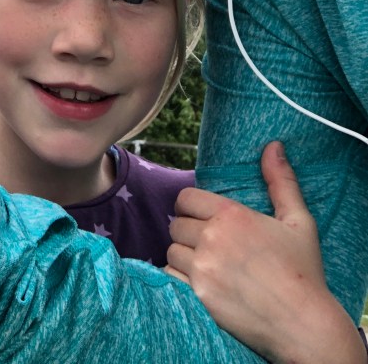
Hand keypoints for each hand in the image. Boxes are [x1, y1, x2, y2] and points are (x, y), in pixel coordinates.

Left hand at [166, 141, 365, 363]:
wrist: (303, 325)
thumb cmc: (302, 272)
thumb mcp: (298, 222)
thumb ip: (281, 181)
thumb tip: (273, 146)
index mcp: (231, 215)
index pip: (186, 198)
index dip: (191, 207)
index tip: (202, 218)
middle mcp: (212, 238)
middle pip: (176, 225)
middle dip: (189, 232)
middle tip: (207, 245)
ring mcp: (202, 268)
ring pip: (171, 250)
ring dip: (183, 256)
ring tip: (205, 265)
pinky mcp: (197, 296)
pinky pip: (169, 277)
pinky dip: (178, 279)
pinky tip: (198, 284)